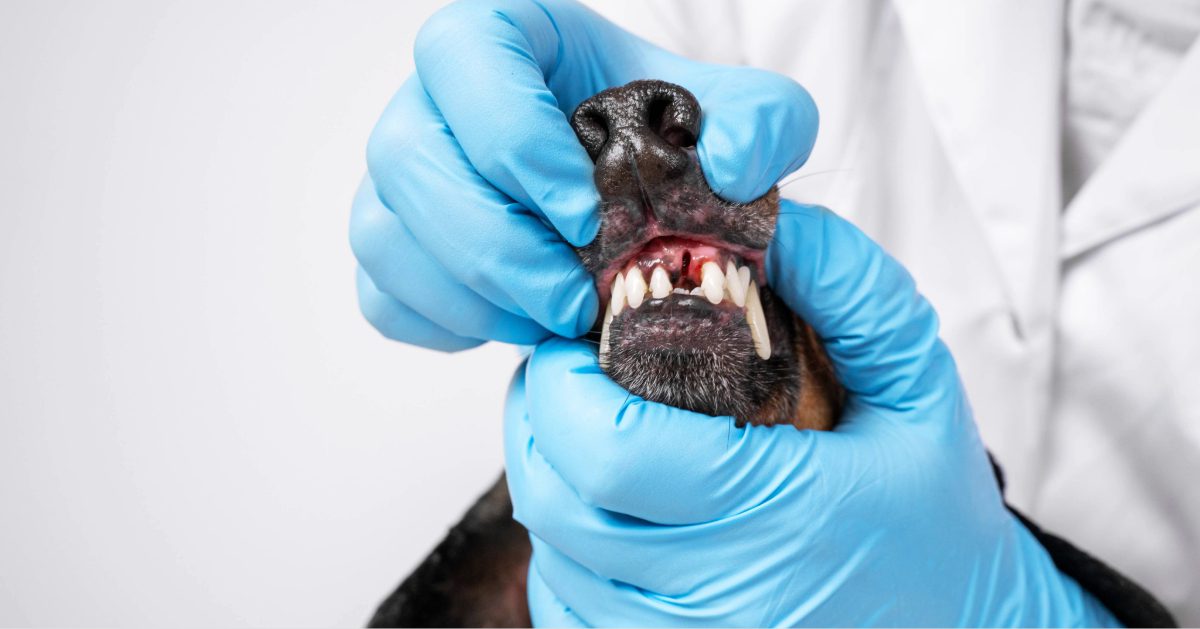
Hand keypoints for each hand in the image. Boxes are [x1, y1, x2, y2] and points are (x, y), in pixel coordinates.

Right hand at [350, 0, 817, 350]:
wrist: (643, 191)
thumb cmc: (671, 138)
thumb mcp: (744, 118)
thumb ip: (766, 123)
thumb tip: (736, 167)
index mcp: (507, 38)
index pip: (462, 54)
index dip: (507, 134)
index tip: (579, 210)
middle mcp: (436, 100)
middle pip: (407, 158)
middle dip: (492, 246)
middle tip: (572, 298)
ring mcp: (405, 176)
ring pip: (383, 233)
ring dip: (469, 295)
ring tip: (552, 319)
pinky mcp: (398, 245)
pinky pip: (383, 294)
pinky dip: (446, 323)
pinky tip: (514, 325)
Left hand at [502, 201, 1118, 624]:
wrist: (964, 621)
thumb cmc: (932, 510)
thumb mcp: (917, 380)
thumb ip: (848, 288)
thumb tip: (766, 223)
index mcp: (782, 512)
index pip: (610, 449)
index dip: (563, 384)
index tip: (573, 341)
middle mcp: (722, 595)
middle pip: (557, 500)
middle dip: (541, 418)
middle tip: (569, 373)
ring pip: (552, 552)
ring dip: (551, 477)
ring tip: (591, 430)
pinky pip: (567, 606)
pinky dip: (566, 548)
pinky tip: (608, 508)